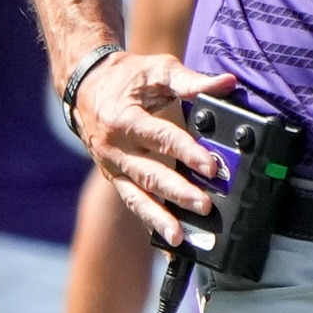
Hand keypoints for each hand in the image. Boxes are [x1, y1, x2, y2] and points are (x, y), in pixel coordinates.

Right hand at [72, 51, 238, 242]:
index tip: (211, 167)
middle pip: (150, 175)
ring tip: (180, 238)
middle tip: (204, 207)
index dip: (188, 153)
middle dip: (178, 193)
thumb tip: (227, 83)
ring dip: (159, 219)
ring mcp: (113, 167)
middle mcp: (115, 148)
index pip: (161, 139)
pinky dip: (152, 222)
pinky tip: (170, 242)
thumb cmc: (126, 78)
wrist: (84, 87)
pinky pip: (134, 202)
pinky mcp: (115, 178)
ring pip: (137, 197)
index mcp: (124, 119)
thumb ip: (191, 81)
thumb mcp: (157, 71)